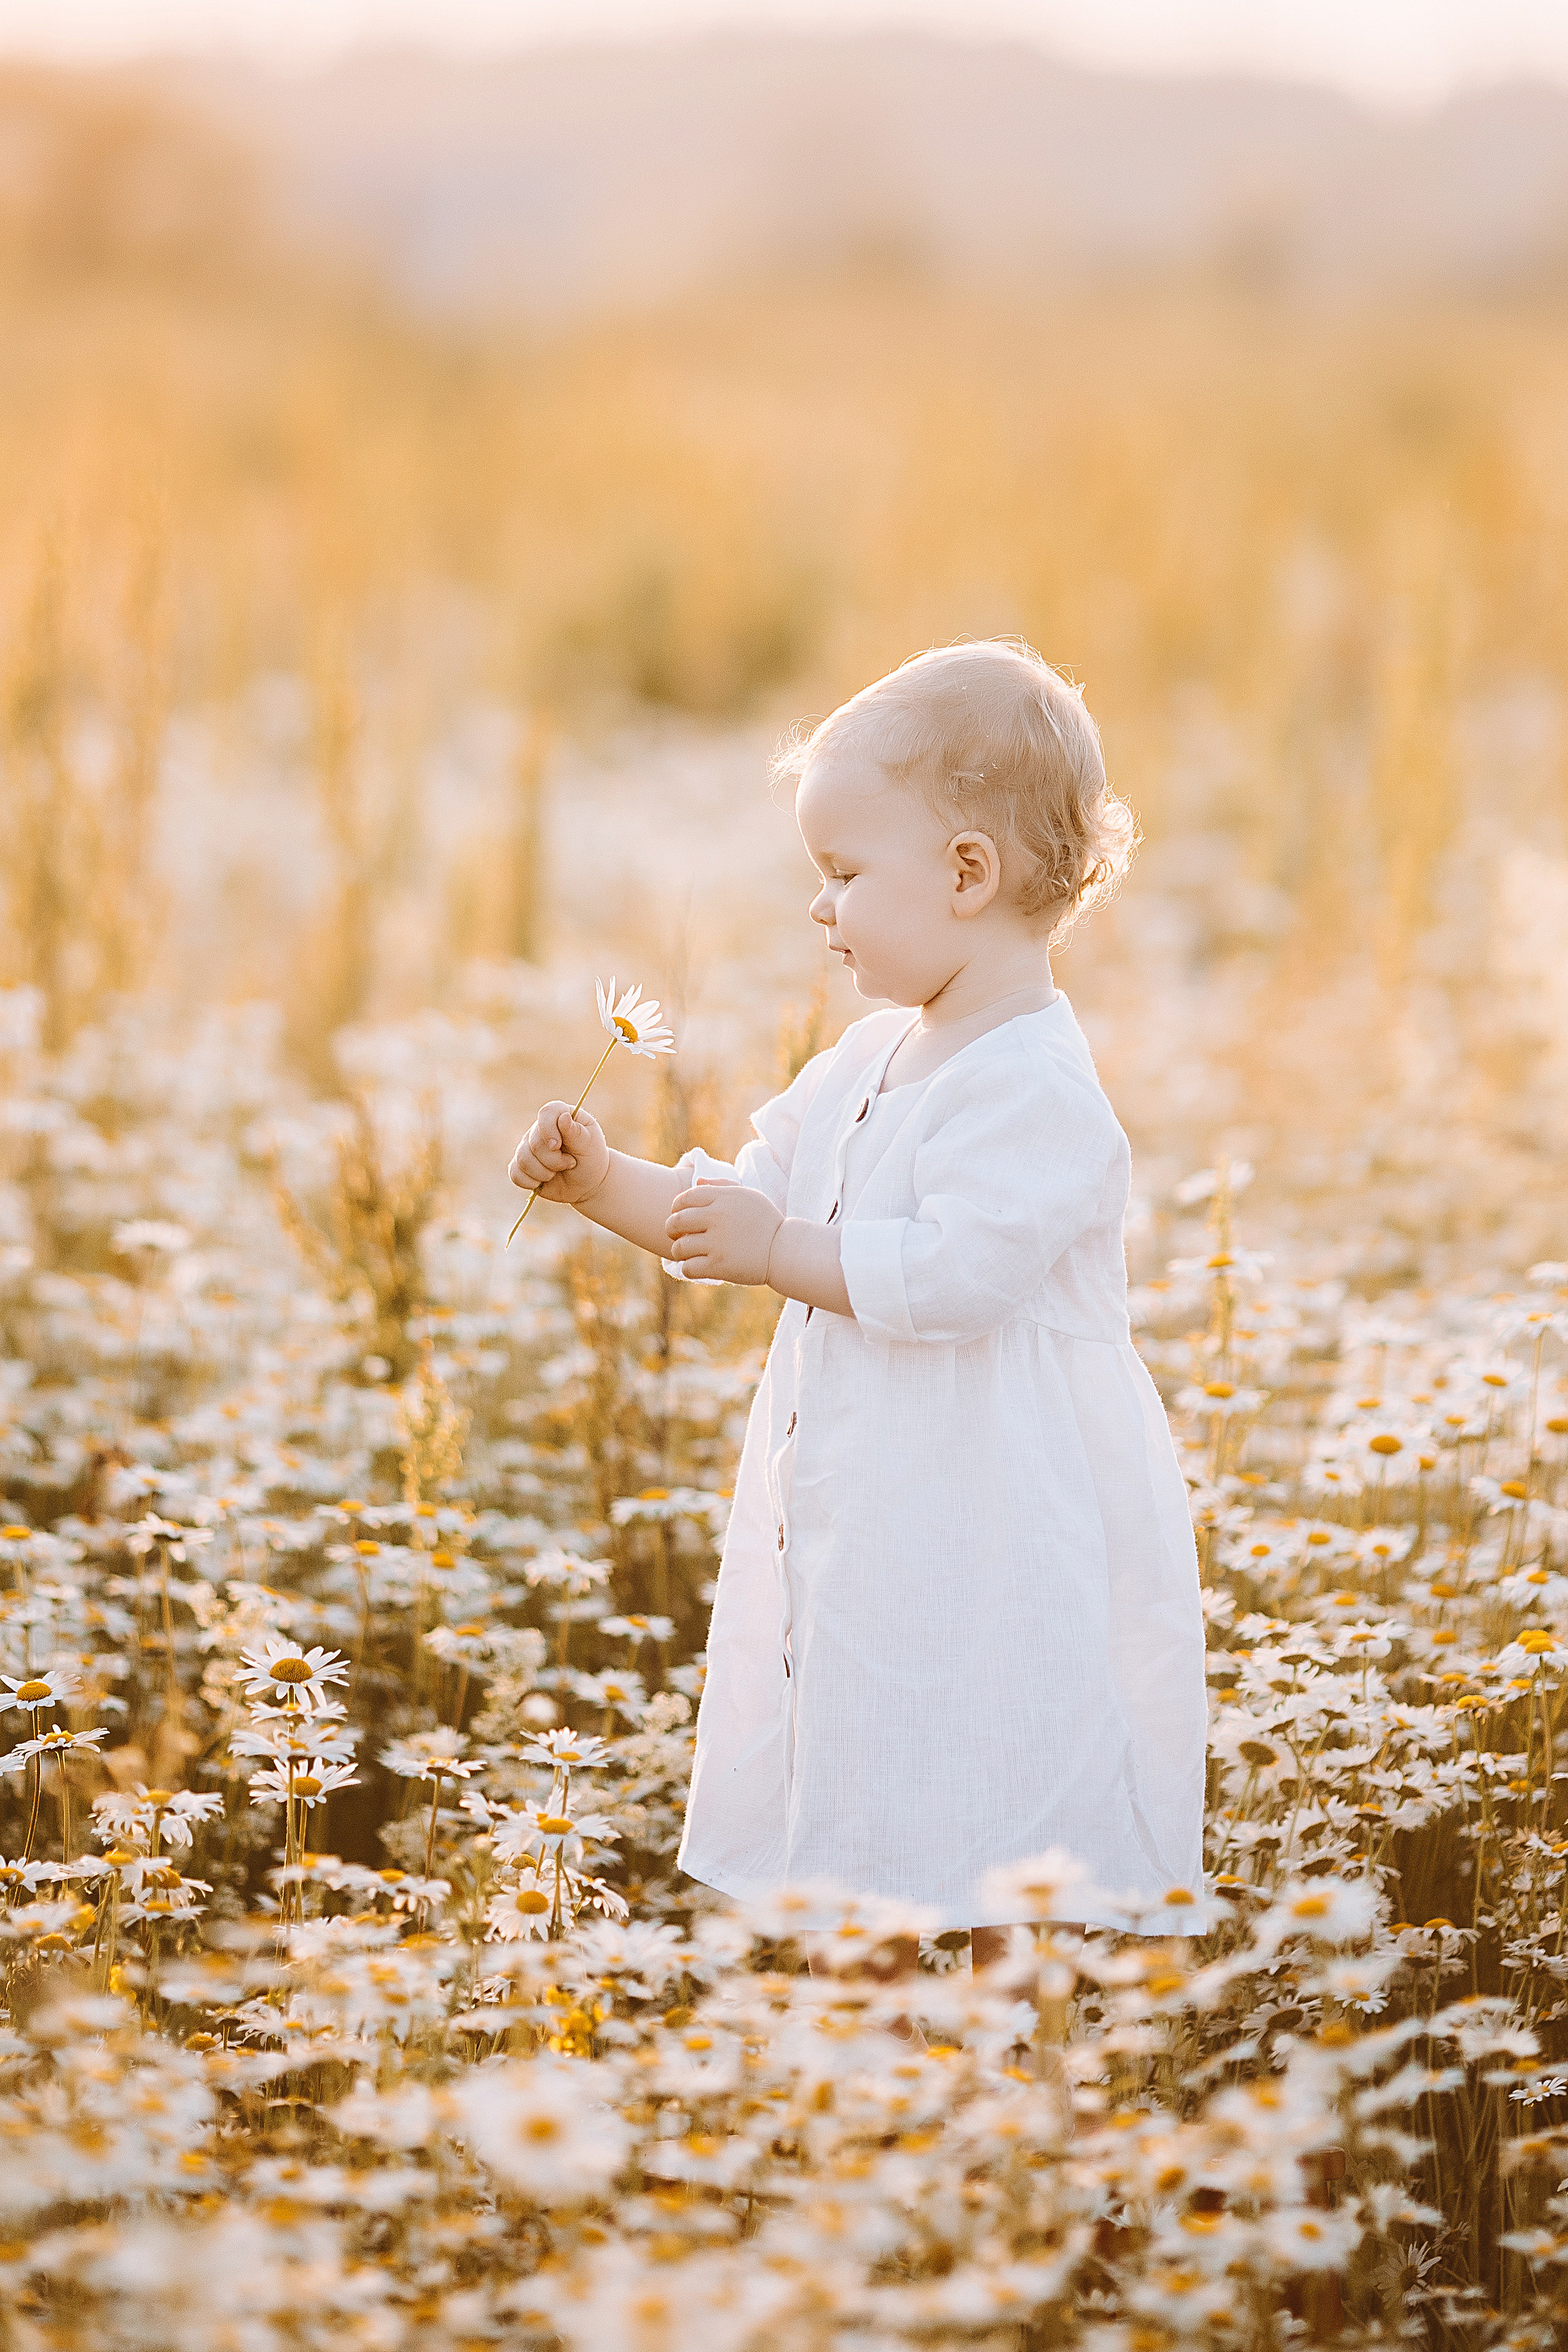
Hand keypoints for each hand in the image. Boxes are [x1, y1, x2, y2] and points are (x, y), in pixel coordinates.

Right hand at [508, 1102, 610, 1206]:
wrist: (588, 1182)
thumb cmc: (591, 1158)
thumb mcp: (590, 1145)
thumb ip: (576, 1132)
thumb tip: (563, 1118)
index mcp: (559, 1115)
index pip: (546, 1113)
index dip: (548, 1129)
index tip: (557, 1146)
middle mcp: (540, 1129)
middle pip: (534, 1143)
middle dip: (554, 1160)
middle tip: (571, 1163)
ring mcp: (528, 1146)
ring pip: (523, 1160)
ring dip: (544, 1173)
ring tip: (559, 1172)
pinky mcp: (521, 1165)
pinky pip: (516, 1174)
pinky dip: (530, 1182)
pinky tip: (543, 1182)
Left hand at [665, 1182, 782, 1284]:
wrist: (785, 1251)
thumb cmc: (766, 1221)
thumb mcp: (748, 1196)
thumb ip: (721, 1186)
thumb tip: (696, 1182)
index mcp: (723, 1198)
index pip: (685, 1198)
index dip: (676, 1207)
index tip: (679, 1215)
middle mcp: (717, 1218)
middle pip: (676, 1221)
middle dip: (671, 1230)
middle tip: (676, 1235)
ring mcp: (717, 1243)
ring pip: (679, 1247)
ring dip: (679, 1251)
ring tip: (687, 1253)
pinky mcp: (719, 1266)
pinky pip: (688, 1268)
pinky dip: (689, 1268)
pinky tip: (697, 1266)